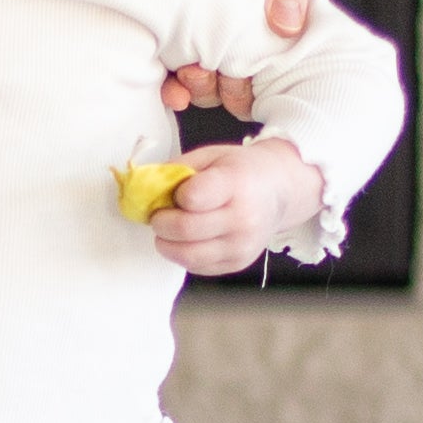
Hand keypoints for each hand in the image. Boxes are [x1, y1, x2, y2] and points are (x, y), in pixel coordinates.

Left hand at [127, 0, 319, 115]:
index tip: (259, 76)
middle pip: (247, 74)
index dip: (275, 72)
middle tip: (220, 73)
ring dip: (203, 88)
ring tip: (191, 73)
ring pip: (210, 78)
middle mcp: (233, 15)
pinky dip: (172, 88)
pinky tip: (169, 85)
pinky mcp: (159, 27)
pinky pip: (170, 73)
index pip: (284, 52)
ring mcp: (195, 24)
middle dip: (235, 86)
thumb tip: (291, 21)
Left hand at [149, 135, 324, 273]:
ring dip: (166, 243)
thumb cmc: (241, 170)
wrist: (279, 192)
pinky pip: (197, 267)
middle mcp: (243, 218)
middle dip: (160, 223)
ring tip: (168, 230)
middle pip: (184, 229)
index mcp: (236, 183)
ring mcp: (242, 245)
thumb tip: (143, 187)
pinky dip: (183, 254)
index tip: (178, 193)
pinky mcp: (237, 263)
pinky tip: (188, 240)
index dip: (175, 196)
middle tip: (159, 215)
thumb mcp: (212, 156)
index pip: (192, 198)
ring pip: (187, 255)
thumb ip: (177, 169)